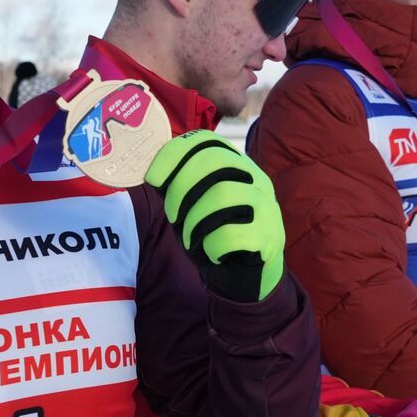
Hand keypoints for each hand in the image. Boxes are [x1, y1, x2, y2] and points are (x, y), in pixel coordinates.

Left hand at [144, 130, 284, 301]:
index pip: (207, 141)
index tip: (153, 179)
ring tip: (192, 239)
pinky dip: (212, 247)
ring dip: (195, 221)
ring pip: (223, 195)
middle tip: (173, 216)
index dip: (174, 154)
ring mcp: (267, 206)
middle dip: (181, 189)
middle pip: (215, 161)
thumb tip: (148, 170)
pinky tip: (214, 254)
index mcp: (236, 165)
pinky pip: (232, 234)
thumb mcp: (191, 205)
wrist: (248, 275)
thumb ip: (175, 186)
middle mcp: (256, 179)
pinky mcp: (269, 236)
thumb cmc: (216, 234)